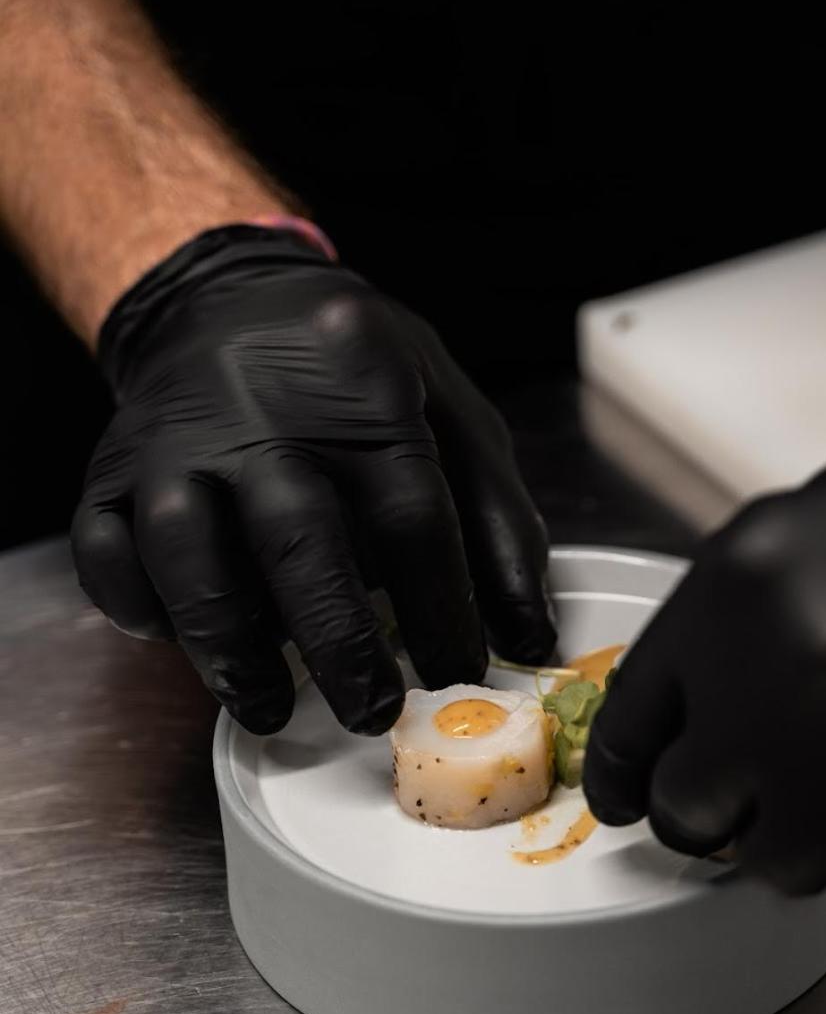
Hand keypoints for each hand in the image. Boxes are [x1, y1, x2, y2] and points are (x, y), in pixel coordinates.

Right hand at [72, 226, 554, 734]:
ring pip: (184, 549)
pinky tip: (186, 637)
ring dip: (227, 643)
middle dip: (338, 641)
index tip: (459, 671)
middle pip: (298, 537)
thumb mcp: (450, 411)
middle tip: (371, 713)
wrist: (225, 300)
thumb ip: (498, 520)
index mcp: (363, 382)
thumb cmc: (351, 371)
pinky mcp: (109, 468)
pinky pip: (107, 551)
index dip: (442, 607)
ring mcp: (172, 437)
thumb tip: (529, 634)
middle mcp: (260, 407)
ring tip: (267, 704)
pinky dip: (140, 608)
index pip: (413, 512)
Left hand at [585, 333, 825, 931]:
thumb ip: (710, 639)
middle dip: (714, 806)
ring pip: (781, 870)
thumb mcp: (781, 542)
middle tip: (753, 790)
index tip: (627, 796)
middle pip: (688, 814)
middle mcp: (781, 684)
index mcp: (727, 603)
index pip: (625, 730)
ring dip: (809, 836)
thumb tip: (672, 740)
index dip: (620, 776)